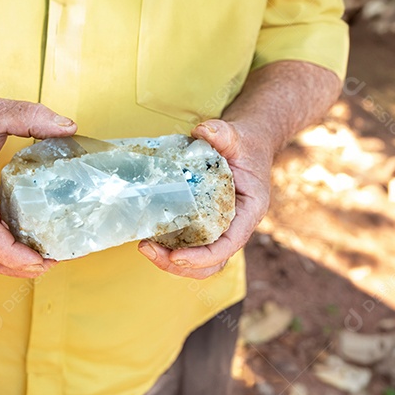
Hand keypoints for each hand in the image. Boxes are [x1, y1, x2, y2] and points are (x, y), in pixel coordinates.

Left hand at [139, 119, 273, 278]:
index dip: (204, 256)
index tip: (177, 255)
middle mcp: (236, 226)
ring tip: (145, 247)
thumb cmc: (245, 145)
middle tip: (149, 249)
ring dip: (171, 261)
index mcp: (249, 211)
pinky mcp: (204, 225)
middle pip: (212, 263)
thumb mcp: (238, 137)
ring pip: (199, 261)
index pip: (230, 244)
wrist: (245, 146)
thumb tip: (203, 130)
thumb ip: (224, 133)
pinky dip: (169, 246)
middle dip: (180, 265)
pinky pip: (189, 245)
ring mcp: (220, 229)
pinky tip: (148, 235)